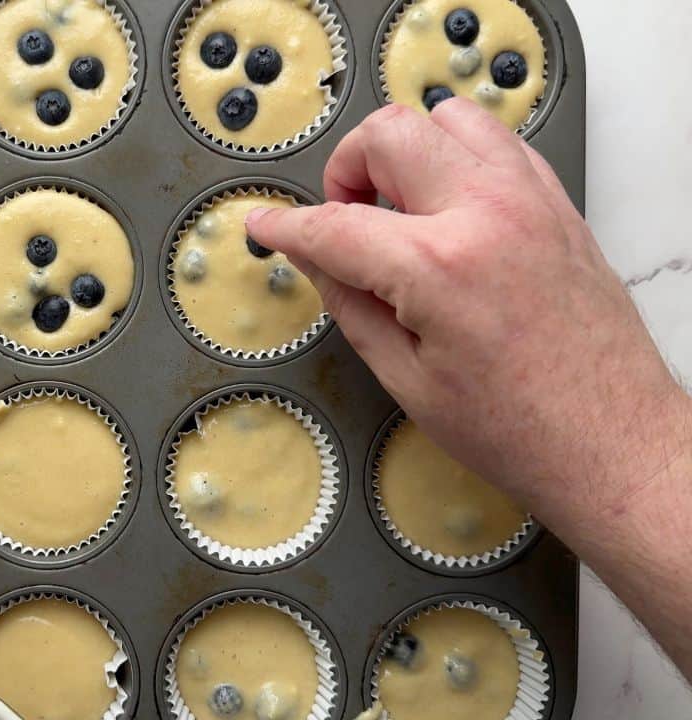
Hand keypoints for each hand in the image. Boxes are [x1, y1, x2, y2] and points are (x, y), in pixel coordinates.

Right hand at [245, 98, 691, 674]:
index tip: (266, 225)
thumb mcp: (406, 379)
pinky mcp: (558, 205)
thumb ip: (351, 305)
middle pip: (390, 134)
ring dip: (406, 150)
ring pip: (448, 117)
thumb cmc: (521, 429)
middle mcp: (487, 214)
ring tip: (396, 205)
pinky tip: (445, 208)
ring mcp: (531, 201)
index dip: (285, 226)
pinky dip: (457, 157)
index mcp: (439, 267)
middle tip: (341, 217)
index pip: (334, 224)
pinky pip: (497, 142)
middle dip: (346, 169)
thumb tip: (316, 259)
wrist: (613, 443)